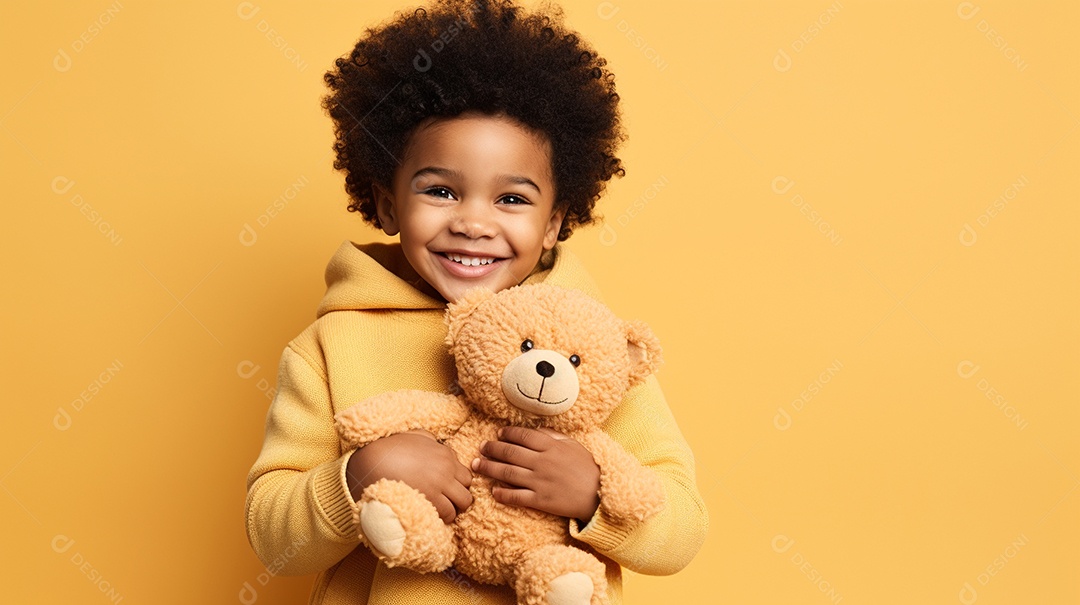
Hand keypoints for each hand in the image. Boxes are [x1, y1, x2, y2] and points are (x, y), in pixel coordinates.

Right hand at [345, 429, 472, 523]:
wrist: (373, 461)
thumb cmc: (390, 448)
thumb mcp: (414, 435)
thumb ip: (430, 440)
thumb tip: (435, 444)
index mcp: (446, 453)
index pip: (466, 475)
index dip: (457, 484)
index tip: (446, 489)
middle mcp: (447, 469)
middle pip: (468, 490)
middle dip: (459, 497)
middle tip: (445, 502)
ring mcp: (440, 485)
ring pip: (463, 503)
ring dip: (453, 509)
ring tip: (439, 511)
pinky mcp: (431, 499)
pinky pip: (448, 514)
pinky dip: (443, 517)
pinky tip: (432, 515)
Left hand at [471, 426, 600, 521]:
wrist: (599, 494)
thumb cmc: (587, 467)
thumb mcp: (573, 445)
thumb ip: (553, 436)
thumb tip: (535, 429)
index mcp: (550, 446)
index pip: (522, 436)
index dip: (506, 433)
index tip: (497, 433)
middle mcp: (542, 462)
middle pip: (510, 453)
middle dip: (492, 449)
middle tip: (480, 447)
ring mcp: (540, 482)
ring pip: (508, 473)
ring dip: (489, 468)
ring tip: (477, 466)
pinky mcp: (541, 500)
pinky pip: (517, 496)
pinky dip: (503, 493)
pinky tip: (493, 491)